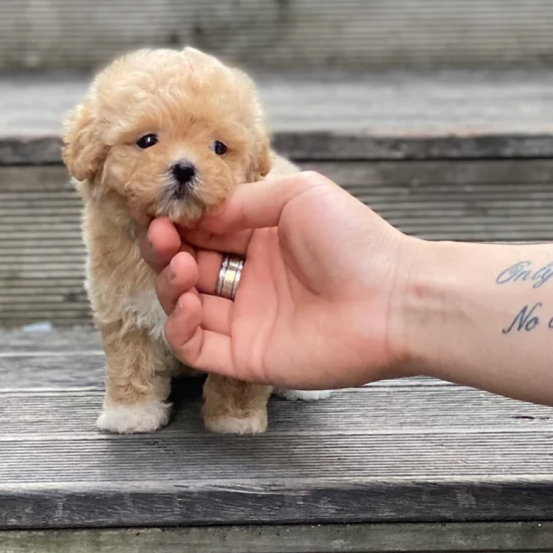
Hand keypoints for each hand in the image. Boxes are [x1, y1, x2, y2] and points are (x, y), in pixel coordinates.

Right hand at [142, 172, 419, 388]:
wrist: (394, 300)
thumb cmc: (356, 242)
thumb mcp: (298, 195)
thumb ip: (242, 202)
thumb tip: (197, 214)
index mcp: (260, 240)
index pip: (202, 231)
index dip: (176, 221)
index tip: (157, 210)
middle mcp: (249, 280)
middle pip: (185, 267)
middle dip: (164, 250)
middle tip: (161, 236)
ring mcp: (246, 320)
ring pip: (183, 306)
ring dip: (169, 284)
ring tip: (180, 266)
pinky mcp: (248, 356)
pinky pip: (197, 348)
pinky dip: (180, 327)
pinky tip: (188, 303)